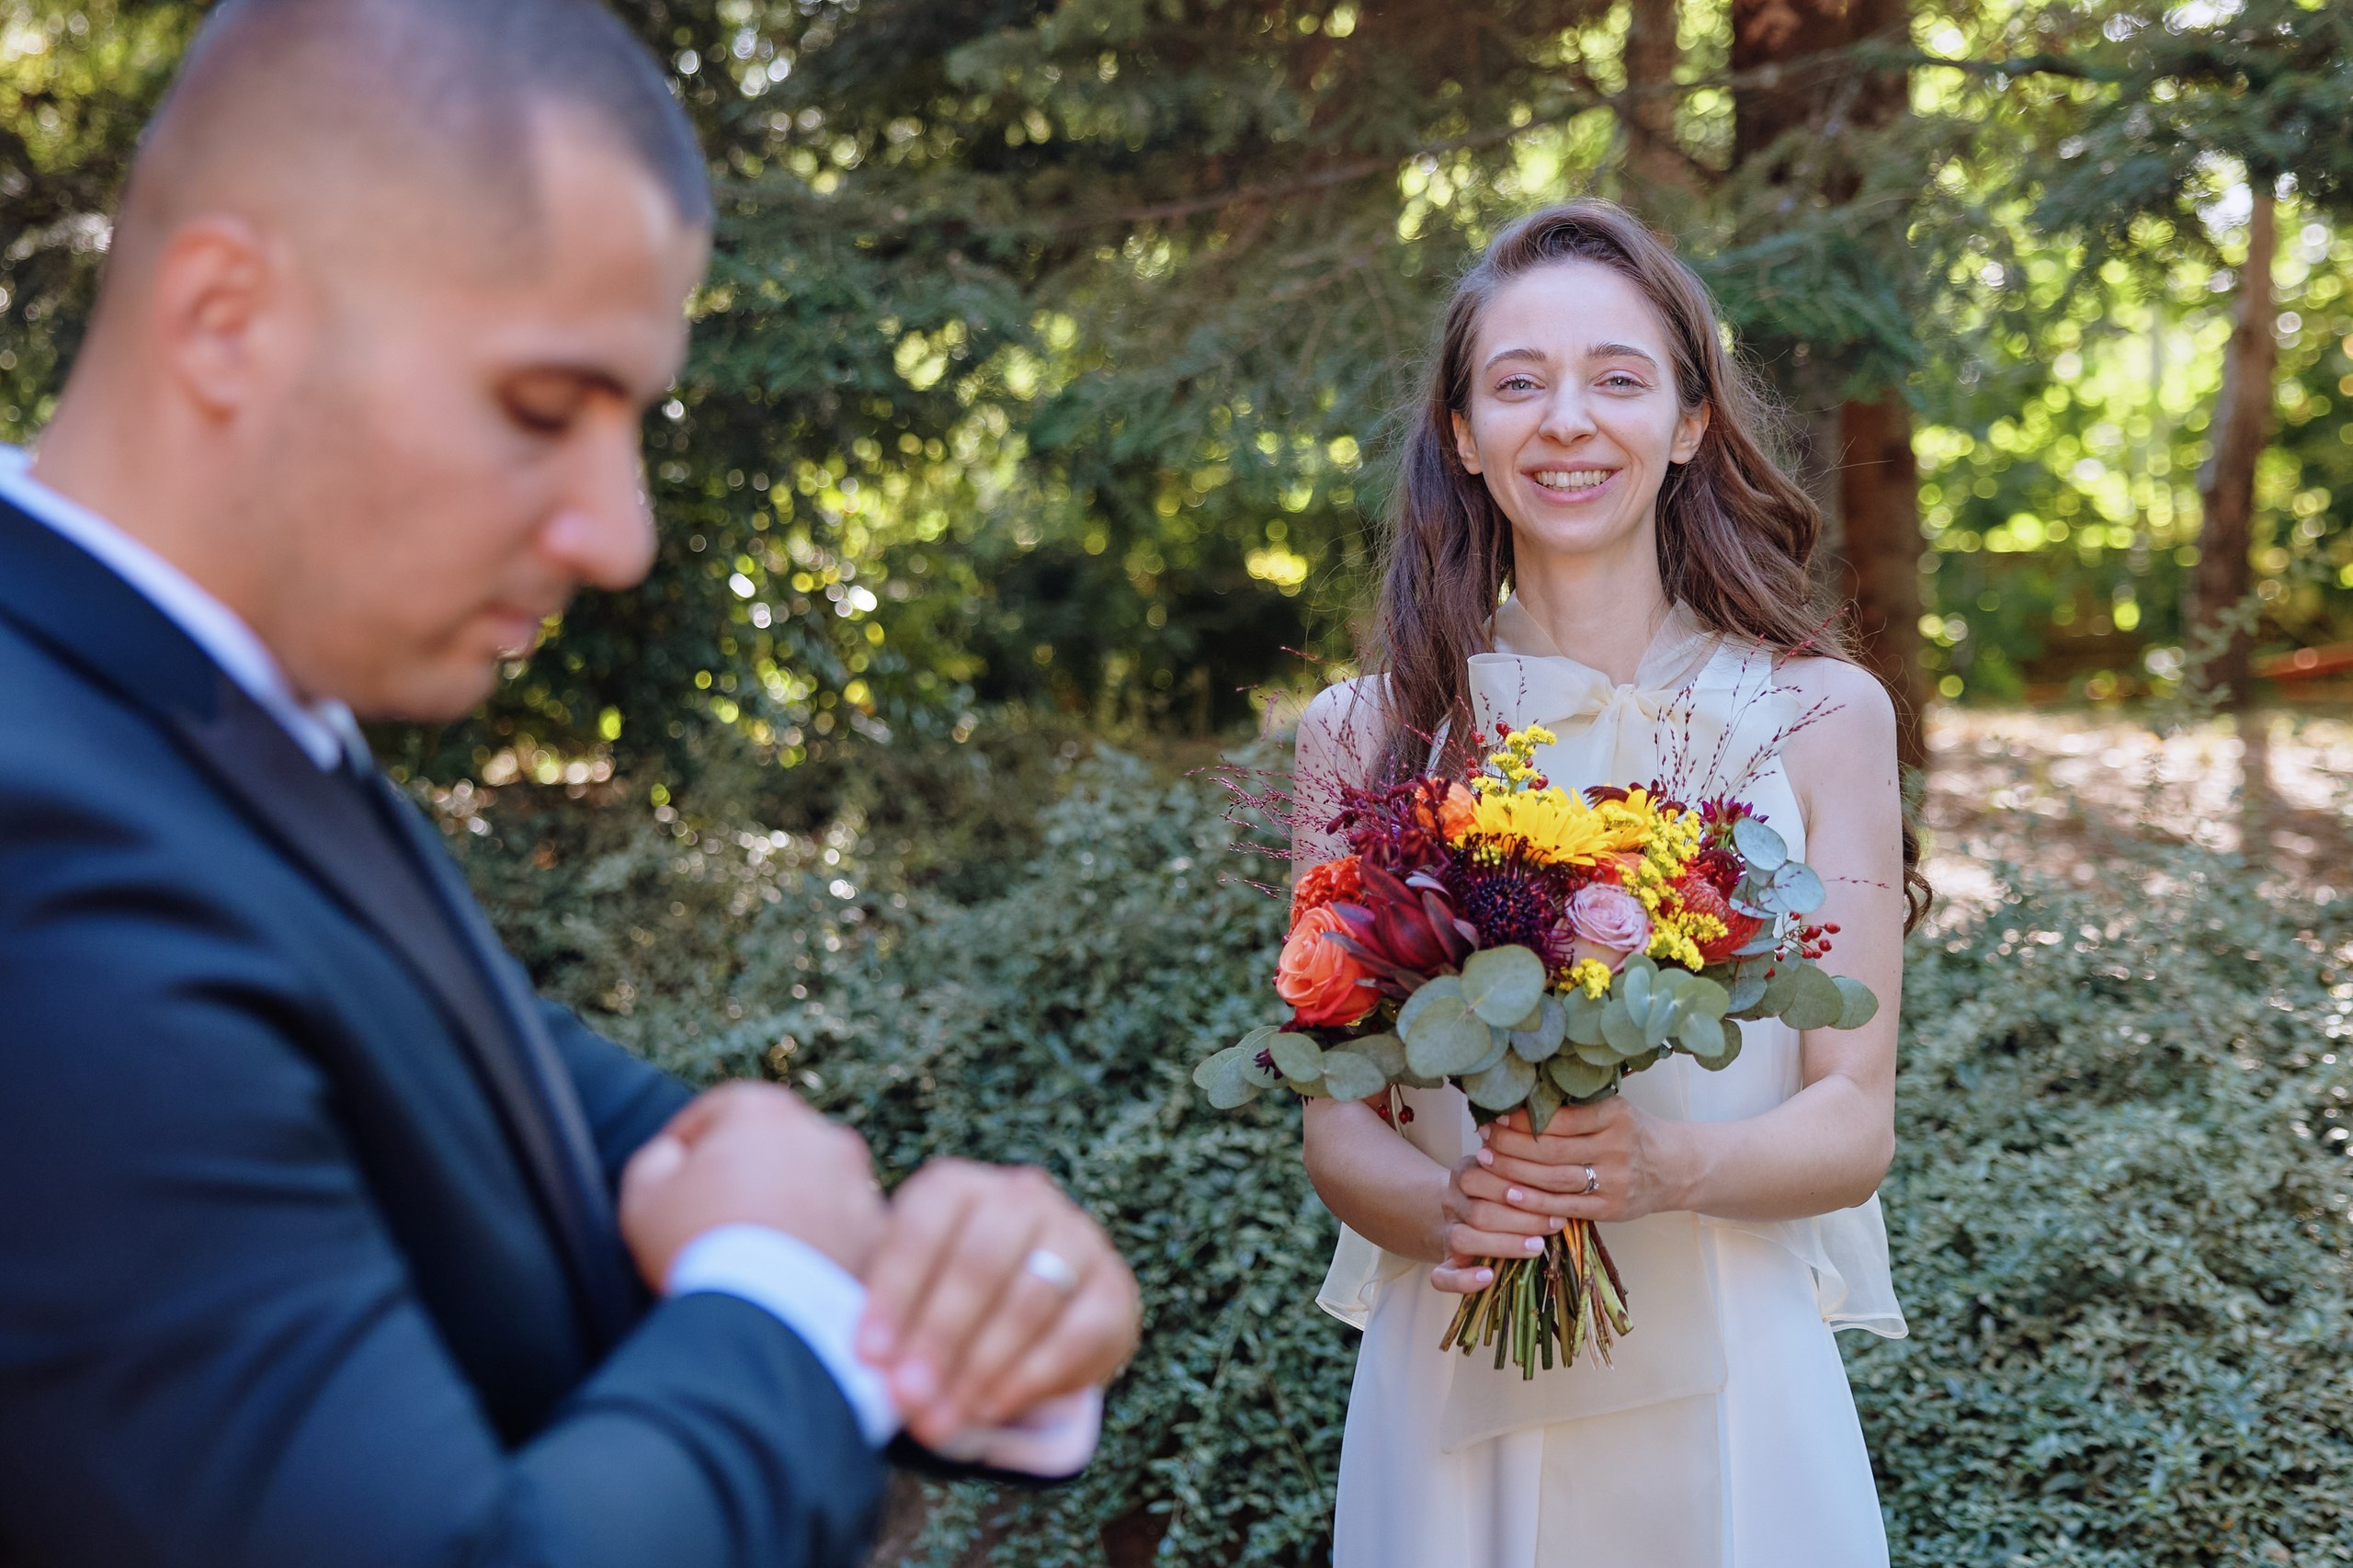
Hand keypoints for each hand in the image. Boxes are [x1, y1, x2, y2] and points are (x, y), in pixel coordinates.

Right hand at [619, 1082, 885, 1288]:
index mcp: (764, 1112)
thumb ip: (655, 1161)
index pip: (719, 1111)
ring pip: (815, 1184)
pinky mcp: (879, 1232)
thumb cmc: (698, 1248)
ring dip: (789, 1203)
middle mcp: (822, 1135)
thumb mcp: (643, 1198)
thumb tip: (672, 1156)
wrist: (767, 1318)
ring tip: (757, 1248)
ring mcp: (858, 1183)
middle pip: (774, 1144)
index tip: (674, 1172)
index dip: (688, 1140)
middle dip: (746, 1170)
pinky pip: (843, 1227)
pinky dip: (821, 1240)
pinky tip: (791, 1269)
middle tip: (716, 1215)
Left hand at [856, 1158, 1139, 1447]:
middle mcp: (1022, 1198)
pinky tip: (992, 1407)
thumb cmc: (943, 1302)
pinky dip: (1031, 1375)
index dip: (895, 1291)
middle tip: (907, 1397)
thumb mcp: (907, 1294)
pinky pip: (1077, 1333)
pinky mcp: (1114, 1288)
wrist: (1029, 1314)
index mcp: (958, 1187)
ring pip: (1030, 1298)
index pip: (924, 1225)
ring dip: (980, 1365)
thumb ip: (888, 1322)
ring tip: (942, 1417)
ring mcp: (1077, 1237)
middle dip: (939, 1334)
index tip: (868, 1356)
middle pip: (980, 1260)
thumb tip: (869, 1374)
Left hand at [1429, 1098, 1680, 1293]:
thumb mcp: (1616, 1109)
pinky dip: (1535, 1201)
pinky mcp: (1611, 1208)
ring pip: (1554, 1178)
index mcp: (1615, 1116)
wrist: (1677, 1168)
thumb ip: (1579, 1107)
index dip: (1522, 1118)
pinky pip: (1565, 1205)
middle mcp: (1616, 1147)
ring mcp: (1615, 1180)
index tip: (1496, 1114)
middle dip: (1510, 1144)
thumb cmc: (1634, 1133)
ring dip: (1515, 1171)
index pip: (1559, 1118)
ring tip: (1488, 1161)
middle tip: (1484, 1137)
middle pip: (1551, 1149)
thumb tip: (1522, 1098)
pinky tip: (1509, 1193)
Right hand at [1430, 1148, 1565, 1292]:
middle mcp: (1451, 1201)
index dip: (1521, 1189)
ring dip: (1503, 1244)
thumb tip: (1566, 1182)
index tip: (1554, 1198)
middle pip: (1479, 1211)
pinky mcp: (1445, 1263)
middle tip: (1555, 1224)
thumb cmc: (1499, 1192)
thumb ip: (1526, 1175)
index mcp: (1465, 1173)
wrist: (1465, 1211)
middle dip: (1522, 1220)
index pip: (1486, 1176)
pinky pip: (1441, 1277)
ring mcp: (1446, 1233)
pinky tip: (1487, 1278)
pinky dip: (1463, 1280)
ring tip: (1537, 1247)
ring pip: (1463, 1239)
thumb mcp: (1507, 1174)